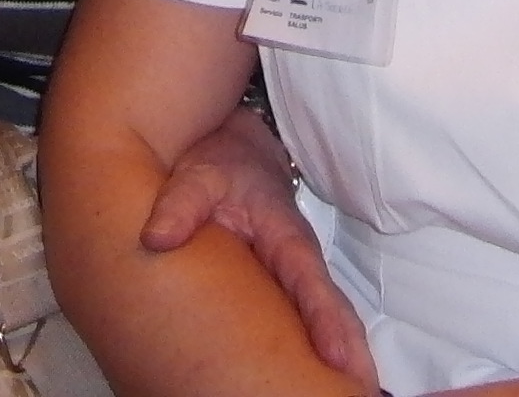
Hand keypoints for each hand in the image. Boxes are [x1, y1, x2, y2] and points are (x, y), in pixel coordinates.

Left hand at [137, 104, 371, 381]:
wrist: (234, 146)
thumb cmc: (221, 162)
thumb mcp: (198, 175)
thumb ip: (180, 203)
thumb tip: (156, 238)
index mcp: (286, 235)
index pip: (309, 280)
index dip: (325, 320)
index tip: (337, 356)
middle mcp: (299, 261)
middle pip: (331, 310)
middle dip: (349, 350)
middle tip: (363, 390)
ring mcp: (295, 276)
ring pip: (327, 318)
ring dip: (345, 355)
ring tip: (356, 391)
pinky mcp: (285, 286)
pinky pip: (309, 320)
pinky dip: (322, 348)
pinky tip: (325, 377)